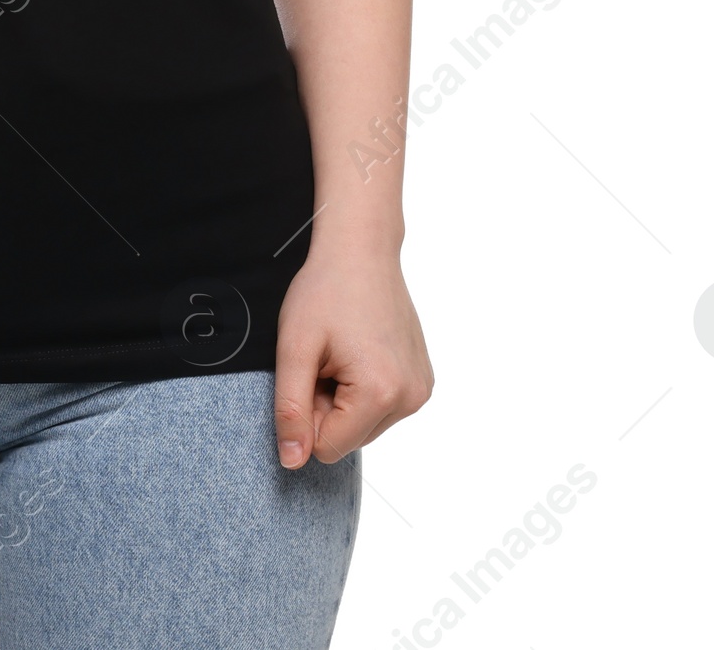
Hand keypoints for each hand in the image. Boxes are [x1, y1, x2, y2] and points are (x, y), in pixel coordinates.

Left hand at [272, 239, 432, 466]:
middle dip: (328, 406)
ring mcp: (421, 390)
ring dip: (344, 399)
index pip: (328, 448)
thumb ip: (291, 409)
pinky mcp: (423, 380)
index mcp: (380, 393)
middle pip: (349, 439)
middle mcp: (410, 398)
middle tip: (325, 358)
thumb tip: (292, 462)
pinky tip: (360, 350)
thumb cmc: (324, 291)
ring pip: (365, 426)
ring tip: (341, 352)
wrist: (361, 250)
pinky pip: (383, 408)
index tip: (311, 370)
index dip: (307, 414)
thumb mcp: (294, 348)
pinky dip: (364, 389)